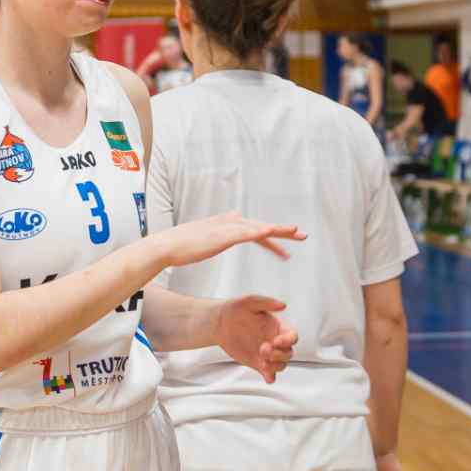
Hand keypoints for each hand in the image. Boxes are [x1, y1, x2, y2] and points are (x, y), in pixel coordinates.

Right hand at [154, 212, 304, 268]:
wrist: (167, 246)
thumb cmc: (183, 247)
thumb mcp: (205, 240)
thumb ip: (216, 235)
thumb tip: (221, 236)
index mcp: (227, 224)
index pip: (255, 231)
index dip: (272, 238)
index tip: (286, 247)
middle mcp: (230, 222)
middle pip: (262, 227)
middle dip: (283, 232)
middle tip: (303, 236)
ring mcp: (226, 227)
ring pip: (258, 228)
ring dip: (278, 229)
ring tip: (296, 233)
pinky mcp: (222, 235)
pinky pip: (246, 233)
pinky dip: (260, 231)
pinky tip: (272, 232)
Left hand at [213, 295, 297, 382]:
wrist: (220, 323)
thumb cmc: (236, 309)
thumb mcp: (249, 301)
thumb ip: (266, 302)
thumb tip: (283, 305)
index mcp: (278, 327)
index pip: (292, 336)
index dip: (288, 341)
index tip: (275, 341)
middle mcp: (275, 341)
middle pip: (288, 353)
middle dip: (279, 354)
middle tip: (263, 350)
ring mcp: (268, 354)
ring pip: (281, 365)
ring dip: (275, 366)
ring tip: (262, 363)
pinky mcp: (258, 363)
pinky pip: (269, 373)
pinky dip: (270, 377)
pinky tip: (267, 377)